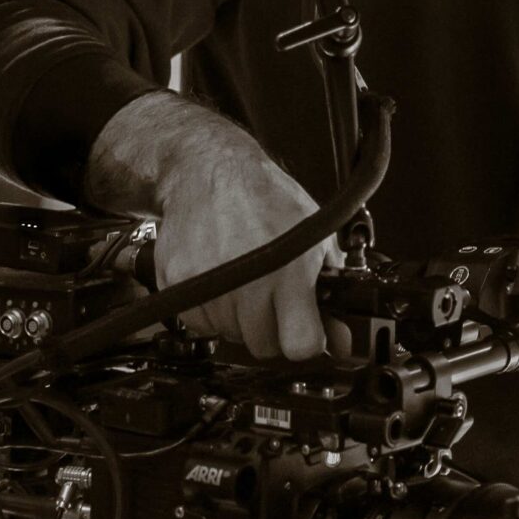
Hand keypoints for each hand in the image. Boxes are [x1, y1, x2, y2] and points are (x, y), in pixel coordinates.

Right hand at [152, 133, 334, 361]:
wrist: (210, 171)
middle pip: (264, 346)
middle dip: (273, 329)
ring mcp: (209, 286)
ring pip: (231, 336)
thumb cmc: (265, 198)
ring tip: (245, 279)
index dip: (308, 343)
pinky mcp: (177, 285)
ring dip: (239, 318)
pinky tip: (220, 280)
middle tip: (273, 297)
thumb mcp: (315, 235)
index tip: (307, 331)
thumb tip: (341, 339)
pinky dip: (210, 311)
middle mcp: (248, 281)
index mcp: (289, 269)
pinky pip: (199, 325)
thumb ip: (331, 288)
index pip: (300, 344)